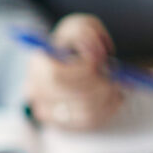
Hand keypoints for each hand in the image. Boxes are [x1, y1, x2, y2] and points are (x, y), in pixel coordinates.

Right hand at [20, 13, 124, 131]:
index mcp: (36, 65)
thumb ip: (84, 32)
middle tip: (115, 75)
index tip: (101, 60)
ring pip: (86, 112)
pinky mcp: (62, 125)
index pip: (57, 77)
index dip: (85, 71)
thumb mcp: (79, 27)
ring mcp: (47, 112)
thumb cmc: (76, 45)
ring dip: (110, 97)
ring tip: (116, 84)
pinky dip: (110, 108)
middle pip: (75, 96)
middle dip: (102, 85)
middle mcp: (36, 91)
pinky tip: (114, 96)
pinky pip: (92, 123)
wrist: (72, 64)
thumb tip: (95, 53)